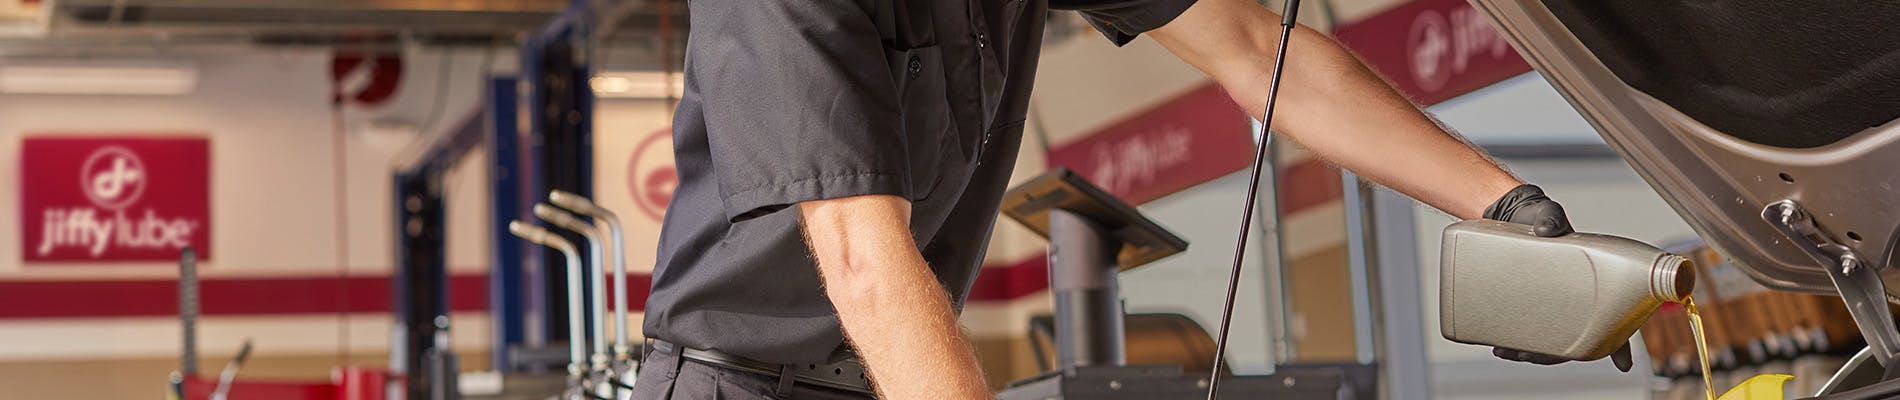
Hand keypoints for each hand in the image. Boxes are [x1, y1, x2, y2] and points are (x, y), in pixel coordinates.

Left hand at [1480, 184, 1632, 371]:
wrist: (1511, 213)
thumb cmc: (1540, 216)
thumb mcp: (1549, 215)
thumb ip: (1551, 218)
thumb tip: (1544, 231)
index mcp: (1590, 281)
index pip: (1612, 316)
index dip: (1619, 343)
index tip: (1623, 364)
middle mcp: (1572, 298)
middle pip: (1573, 339)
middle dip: (1551, 355)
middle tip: (1527, 355)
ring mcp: (1548, 302)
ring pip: (1547, 340)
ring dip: (1530, 353)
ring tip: (1505, 352)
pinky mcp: (1525, 300)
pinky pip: (1526, 328)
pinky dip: (1515, 341)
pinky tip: (1498, 344)